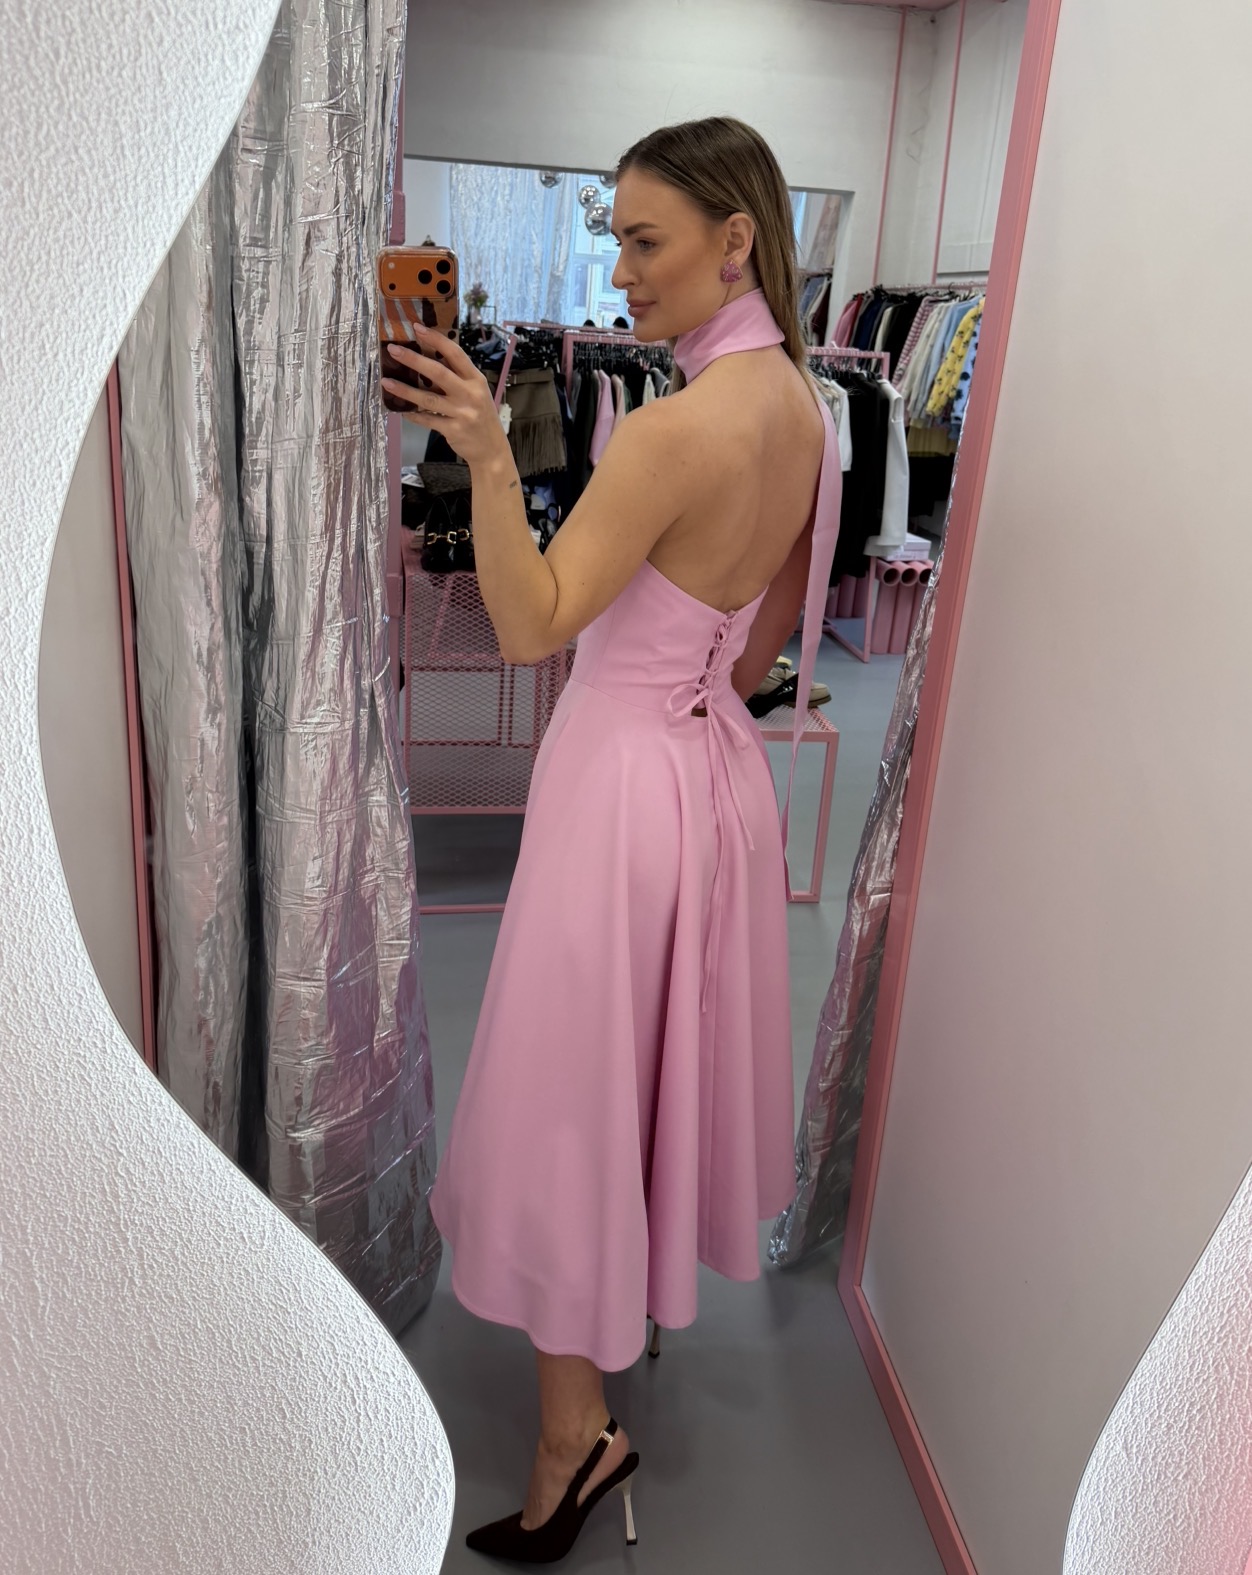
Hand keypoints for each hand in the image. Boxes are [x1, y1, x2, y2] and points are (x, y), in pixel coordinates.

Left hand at [382, 326, 509, 468]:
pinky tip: (401, 409)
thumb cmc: (480, 415)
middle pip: (438, 373)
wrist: (492, 448)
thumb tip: (427, 358)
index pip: (455, 354)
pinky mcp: (454, 430)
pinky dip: (413, 414)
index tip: (417, 328)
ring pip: (428, 398)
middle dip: (414, 359)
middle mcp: (470, 394)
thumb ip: (457, 377)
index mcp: (475, 379)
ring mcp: (462, 412)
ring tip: (386, 382)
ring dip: (405, 390)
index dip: (436, 339)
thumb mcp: (476, 392)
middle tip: (393, 350)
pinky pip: (428, 420)